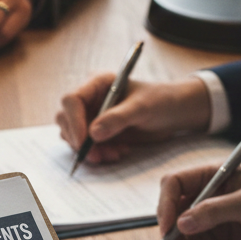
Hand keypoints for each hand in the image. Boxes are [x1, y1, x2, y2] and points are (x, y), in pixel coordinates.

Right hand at [56, 75, 210, 163]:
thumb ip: (118, 118)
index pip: (71, 100)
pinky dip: (98, 154)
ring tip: (113, 154)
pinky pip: (86, 146)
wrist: (174, 113)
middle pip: (66, 119)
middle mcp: (89, 99)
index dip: (74, 121)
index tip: (85, 142)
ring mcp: (91, 116)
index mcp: (97, 83)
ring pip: (73, 136)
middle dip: (79, 140)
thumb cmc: (161, 101)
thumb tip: (93, 133)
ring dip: (89, 150)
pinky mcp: (96, 132)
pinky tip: (117, 152)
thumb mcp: (142, 108)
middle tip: (97, 155)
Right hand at [158, 166, 240, 239]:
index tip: (167, 226)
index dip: (165, 204)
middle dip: (173, 231)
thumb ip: (213, 211)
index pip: (174, 184)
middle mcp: (207, 195)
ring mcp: (212, 217)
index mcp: (212, 176)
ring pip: (182, 232)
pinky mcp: (219, 236)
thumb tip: (181, 223)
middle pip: (173, 211)